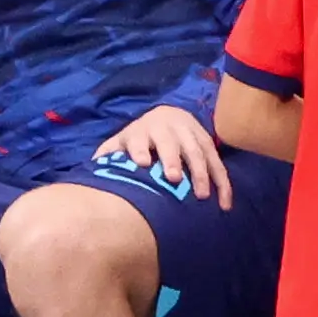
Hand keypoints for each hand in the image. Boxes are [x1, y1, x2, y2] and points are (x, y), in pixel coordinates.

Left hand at [95, 106, 231, 209]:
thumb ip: (108, 153)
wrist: (169, 114)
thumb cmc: (141, 136)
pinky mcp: (208, 142)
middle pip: (171, 144)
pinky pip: (218, 162)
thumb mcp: (122, 140)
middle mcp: (167, 129)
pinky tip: (224, 202)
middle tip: (175, 179)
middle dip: (174, 160)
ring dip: (202, 173)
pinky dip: (223, 182)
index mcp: (142, 130)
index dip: (140, 149)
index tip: (142, 163)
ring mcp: (190, 134)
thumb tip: (93, 169)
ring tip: (202, 196)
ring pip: (197, 152)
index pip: (139, 139)